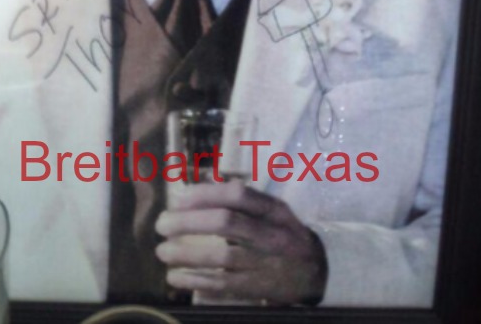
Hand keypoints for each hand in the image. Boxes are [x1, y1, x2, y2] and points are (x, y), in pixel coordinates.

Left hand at [155, 179, 327, 305]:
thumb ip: (242, 201)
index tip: (178, 198)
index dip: (205, 194)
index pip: (238, 195)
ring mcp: (265, 264)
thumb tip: (193, 191)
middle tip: (162, 225)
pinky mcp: (257, 289)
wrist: (318, 272)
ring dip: (187, 254)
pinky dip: (196, 281)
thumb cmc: (284, 234)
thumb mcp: (273, 211)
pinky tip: (176, 277)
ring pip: (223, 256)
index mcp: (273, 210)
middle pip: (227, 223)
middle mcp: (271, 235)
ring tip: (163, 252)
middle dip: (189, 222)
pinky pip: (223, 285)